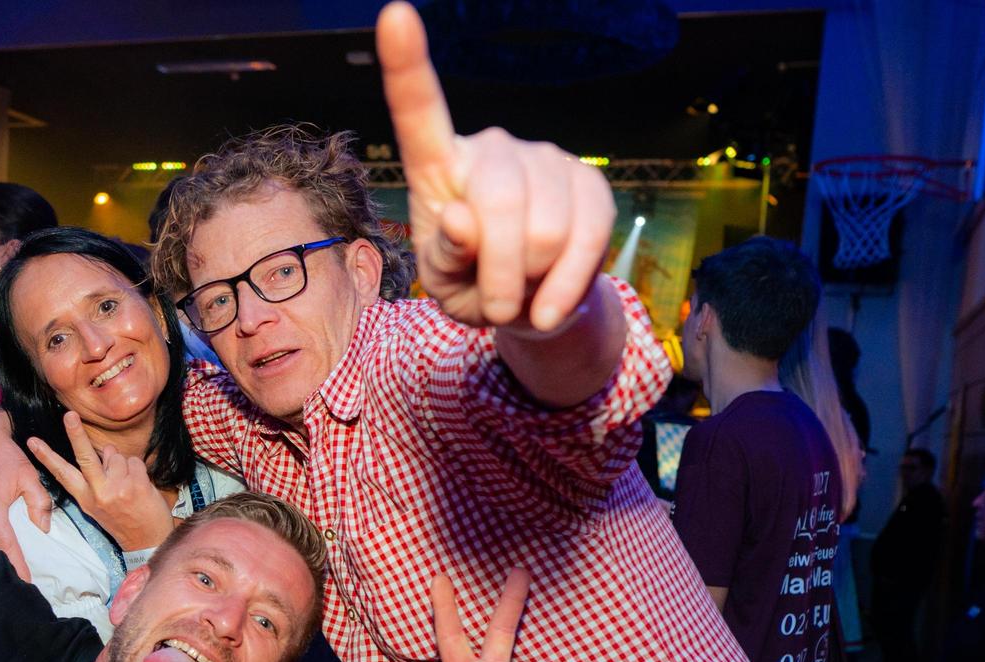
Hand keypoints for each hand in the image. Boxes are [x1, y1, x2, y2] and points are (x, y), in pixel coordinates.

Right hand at [27, 412, 176, 551]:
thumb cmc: (123, 520)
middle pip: (85, 456)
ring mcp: (117, 488)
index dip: (46, 457)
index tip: (32, 442)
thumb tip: (102, 452)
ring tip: (126, 482)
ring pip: (114, 455)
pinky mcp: (136, 484)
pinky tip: (139, 485)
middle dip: (76, 433)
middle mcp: (98, 493)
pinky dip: (137, 468)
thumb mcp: (97, 507)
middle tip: (70, 414)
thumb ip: (94, 481)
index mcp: (84, 499)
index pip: (62, 474)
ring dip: (121, 463)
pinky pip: (133, 460)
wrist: (148, 541)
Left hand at [377, 2, 613, 330]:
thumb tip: (459, 218)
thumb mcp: (443, 285)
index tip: (394, 15)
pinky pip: (587, 238)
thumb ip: (444, 258)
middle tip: (494, 305)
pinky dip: (566, 286)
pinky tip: (551, 302)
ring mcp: (545, 158)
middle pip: (499, 202)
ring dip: (531, 282)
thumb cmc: (472, 288)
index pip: (419, 111)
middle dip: (499, 272)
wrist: (531, 308)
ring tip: (521, 290)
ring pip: (545, 230)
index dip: (407, 65)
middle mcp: (492, 148)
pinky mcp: (590, 181)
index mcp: (437, 165)